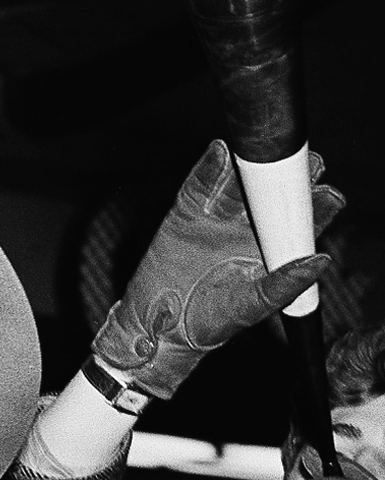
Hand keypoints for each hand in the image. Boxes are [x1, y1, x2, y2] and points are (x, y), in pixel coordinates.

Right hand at [92, 140, 339, 404]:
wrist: (158, 328)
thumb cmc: (209, 323)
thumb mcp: (251, 307)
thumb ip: (284, 285)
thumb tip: (320, 260)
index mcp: (275, 247)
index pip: (303, 215)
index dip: (315, 200)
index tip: (320, 193)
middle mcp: (251, 226)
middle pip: (275, 189)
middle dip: (286, 172)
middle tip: (291, 164)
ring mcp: (220, 216)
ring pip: (239, 180)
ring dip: (248, 163)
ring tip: (254, 151)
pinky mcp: (188, 212)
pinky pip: (199, 184)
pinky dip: (208, 166)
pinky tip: (219, 153)